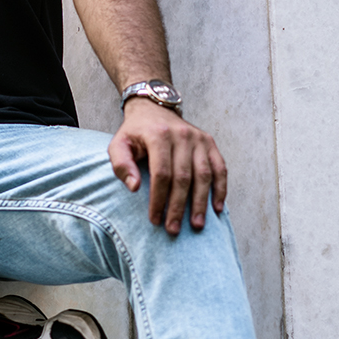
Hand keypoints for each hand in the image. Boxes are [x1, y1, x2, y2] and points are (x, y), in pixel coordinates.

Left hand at [108, 99, 227, 234]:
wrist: (153, 109)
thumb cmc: (134, 133)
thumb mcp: (118, 144)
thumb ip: (121, 165)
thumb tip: (134, 188)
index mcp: (158, 135)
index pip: (161, 173)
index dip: (158, 199)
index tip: (155, 219)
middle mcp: (182, 135)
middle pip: (183, 177)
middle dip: (178, 207)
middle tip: (173, 229)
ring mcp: (199, 138)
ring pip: (203, 175)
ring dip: (200, 203)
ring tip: (197, 225)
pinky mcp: (210, 142)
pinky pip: (220, 168)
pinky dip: (220, 189)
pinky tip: (216, 208)